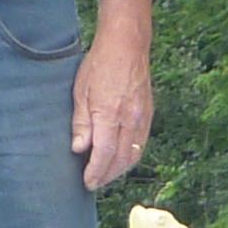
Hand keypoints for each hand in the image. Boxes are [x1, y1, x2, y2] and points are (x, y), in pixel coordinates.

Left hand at [72, 25, 153, 190]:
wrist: (126, 45)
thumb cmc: (99, 64)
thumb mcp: (81, 91)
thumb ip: (81, 122)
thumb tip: (79, 149)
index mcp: (110, 114)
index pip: (104, 154)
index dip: (95, 172)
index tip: (87, 182)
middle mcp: (130, 119)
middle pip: (121, 159)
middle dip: (107, 175)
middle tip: (93, 182)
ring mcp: (142, 117)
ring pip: (133, 154)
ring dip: (119, 169)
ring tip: (105, 175)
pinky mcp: (148, 114)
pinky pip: (141, 143)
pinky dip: (130, 156)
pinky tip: (119, 158)